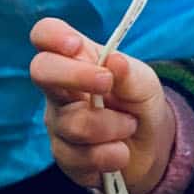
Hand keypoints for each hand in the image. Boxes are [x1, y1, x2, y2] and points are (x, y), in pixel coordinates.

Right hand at [29, 17, 175, 193]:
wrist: (152, 147)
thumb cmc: (140, 104)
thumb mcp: (144, 84)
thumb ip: (129, 73)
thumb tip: (114, 61)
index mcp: (76, 61)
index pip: (45, 36)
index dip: (52, 36)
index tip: (75, 45)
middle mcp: (59, 90)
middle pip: (40, 71)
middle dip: (76, 76)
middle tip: (106, 83)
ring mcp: (58, 124)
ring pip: (73, 123)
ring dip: (113, 126)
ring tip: (129, 125)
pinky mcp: (64, 157)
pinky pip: (80, 158)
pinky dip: (111, 155)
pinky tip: (120, 152)